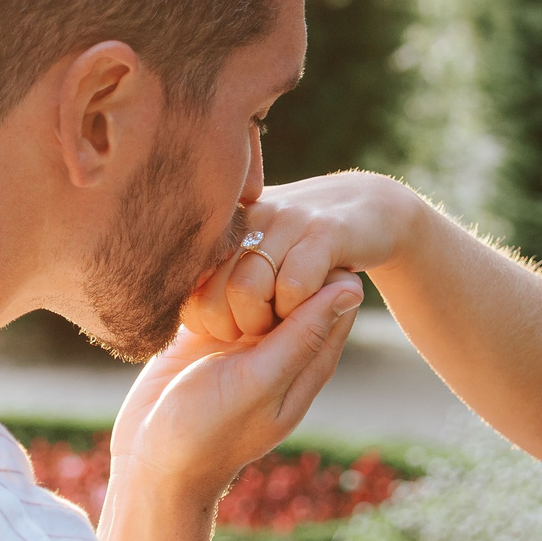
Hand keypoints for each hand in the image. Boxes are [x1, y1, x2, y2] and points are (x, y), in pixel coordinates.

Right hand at [105, 275, 365, 511]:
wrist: (151, 459)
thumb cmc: (208, 431)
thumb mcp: (258, 383)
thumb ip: (302, 336)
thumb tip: (352, 288)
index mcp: (310, 356)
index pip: (336, 289)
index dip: (311, 275)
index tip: (278, 295)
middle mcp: (282, 341)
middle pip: (292, 274)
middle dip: (267, 275)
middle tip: (241, 314)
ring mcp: (245, 334)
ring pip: (251, 275)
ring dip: (228, 284)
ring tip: (214, 329)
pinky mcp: (210, 328)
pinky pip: (214, 287)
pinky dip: (203, 292)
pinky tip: (191, 326)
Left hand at [184, 171, 423, 342]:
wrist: (370, 209)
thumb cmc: (304, 242)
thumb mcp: (256, 246)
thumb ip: (218, 266)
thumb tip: (171, 296)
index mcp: (226, 224)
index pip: (185, 280)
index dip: (199, 315)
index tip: (222, 326)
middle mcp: (250, 216)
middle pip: (212, 291)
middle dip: (230, 327)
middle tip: (253, 331)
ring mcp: (288, 221)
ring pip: (247, 289)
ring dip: (261, 323)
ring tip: (277, 323)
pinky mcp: (326, 233)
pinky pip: (294, 286)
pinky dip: (295, 311)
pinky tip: (306, 309)